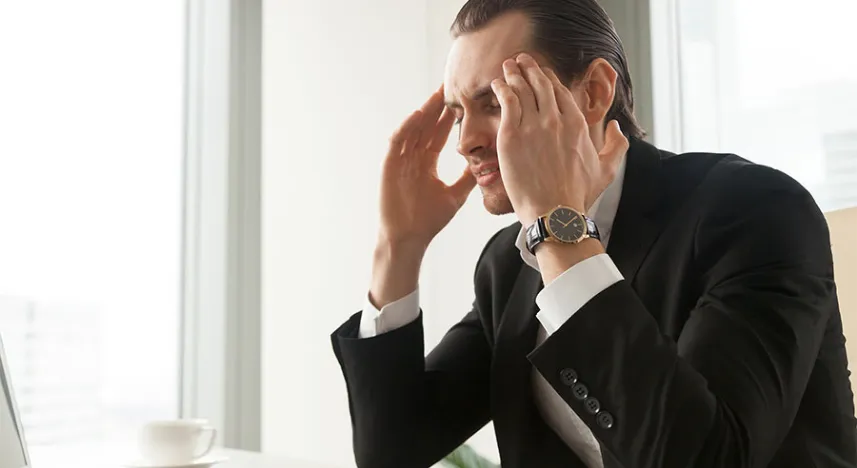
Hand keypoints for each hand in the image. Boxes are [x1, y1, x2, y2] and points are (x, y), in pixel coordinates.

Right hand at [378, 85, 475, 249]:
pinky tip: (420, 114)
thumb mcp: (455, 195)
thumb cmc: (428, 220)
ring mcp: (401, 160)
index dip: (450, 116)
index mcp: (426, 162)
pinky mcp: (390, 166)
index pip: (440, 133)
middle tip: (451, 84)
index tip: (463, 99)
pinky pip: (399, 141)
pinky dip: (408, 127)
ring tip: (438, 93)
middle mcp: (413, 157)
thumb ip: (467, 178)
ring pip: (414, 129)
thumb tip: (486, 164)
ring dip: (425, 111)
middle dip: (438, 106)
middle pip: (427, 125)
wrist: (409, 239)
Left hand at [489, 53, 628, 225]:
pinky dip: (502, 89)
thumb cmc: (578, 195)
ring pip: (522, 89)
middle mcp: (556, 119)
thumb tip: (616, 127)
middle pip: (541, 84)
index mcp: (577, 124)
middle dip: (530, 68)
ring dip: (514, 73)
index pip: (561, 91)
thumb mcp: (606, 169)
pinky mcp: (512, 135)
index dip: (549, 79)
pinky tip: (497, 84)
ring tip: (507, 66)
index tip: (540, 73)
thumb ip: (616, 145)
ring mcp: (533, 125)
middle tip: (521, 60)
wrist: (554, 212)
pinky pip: (506, 101)